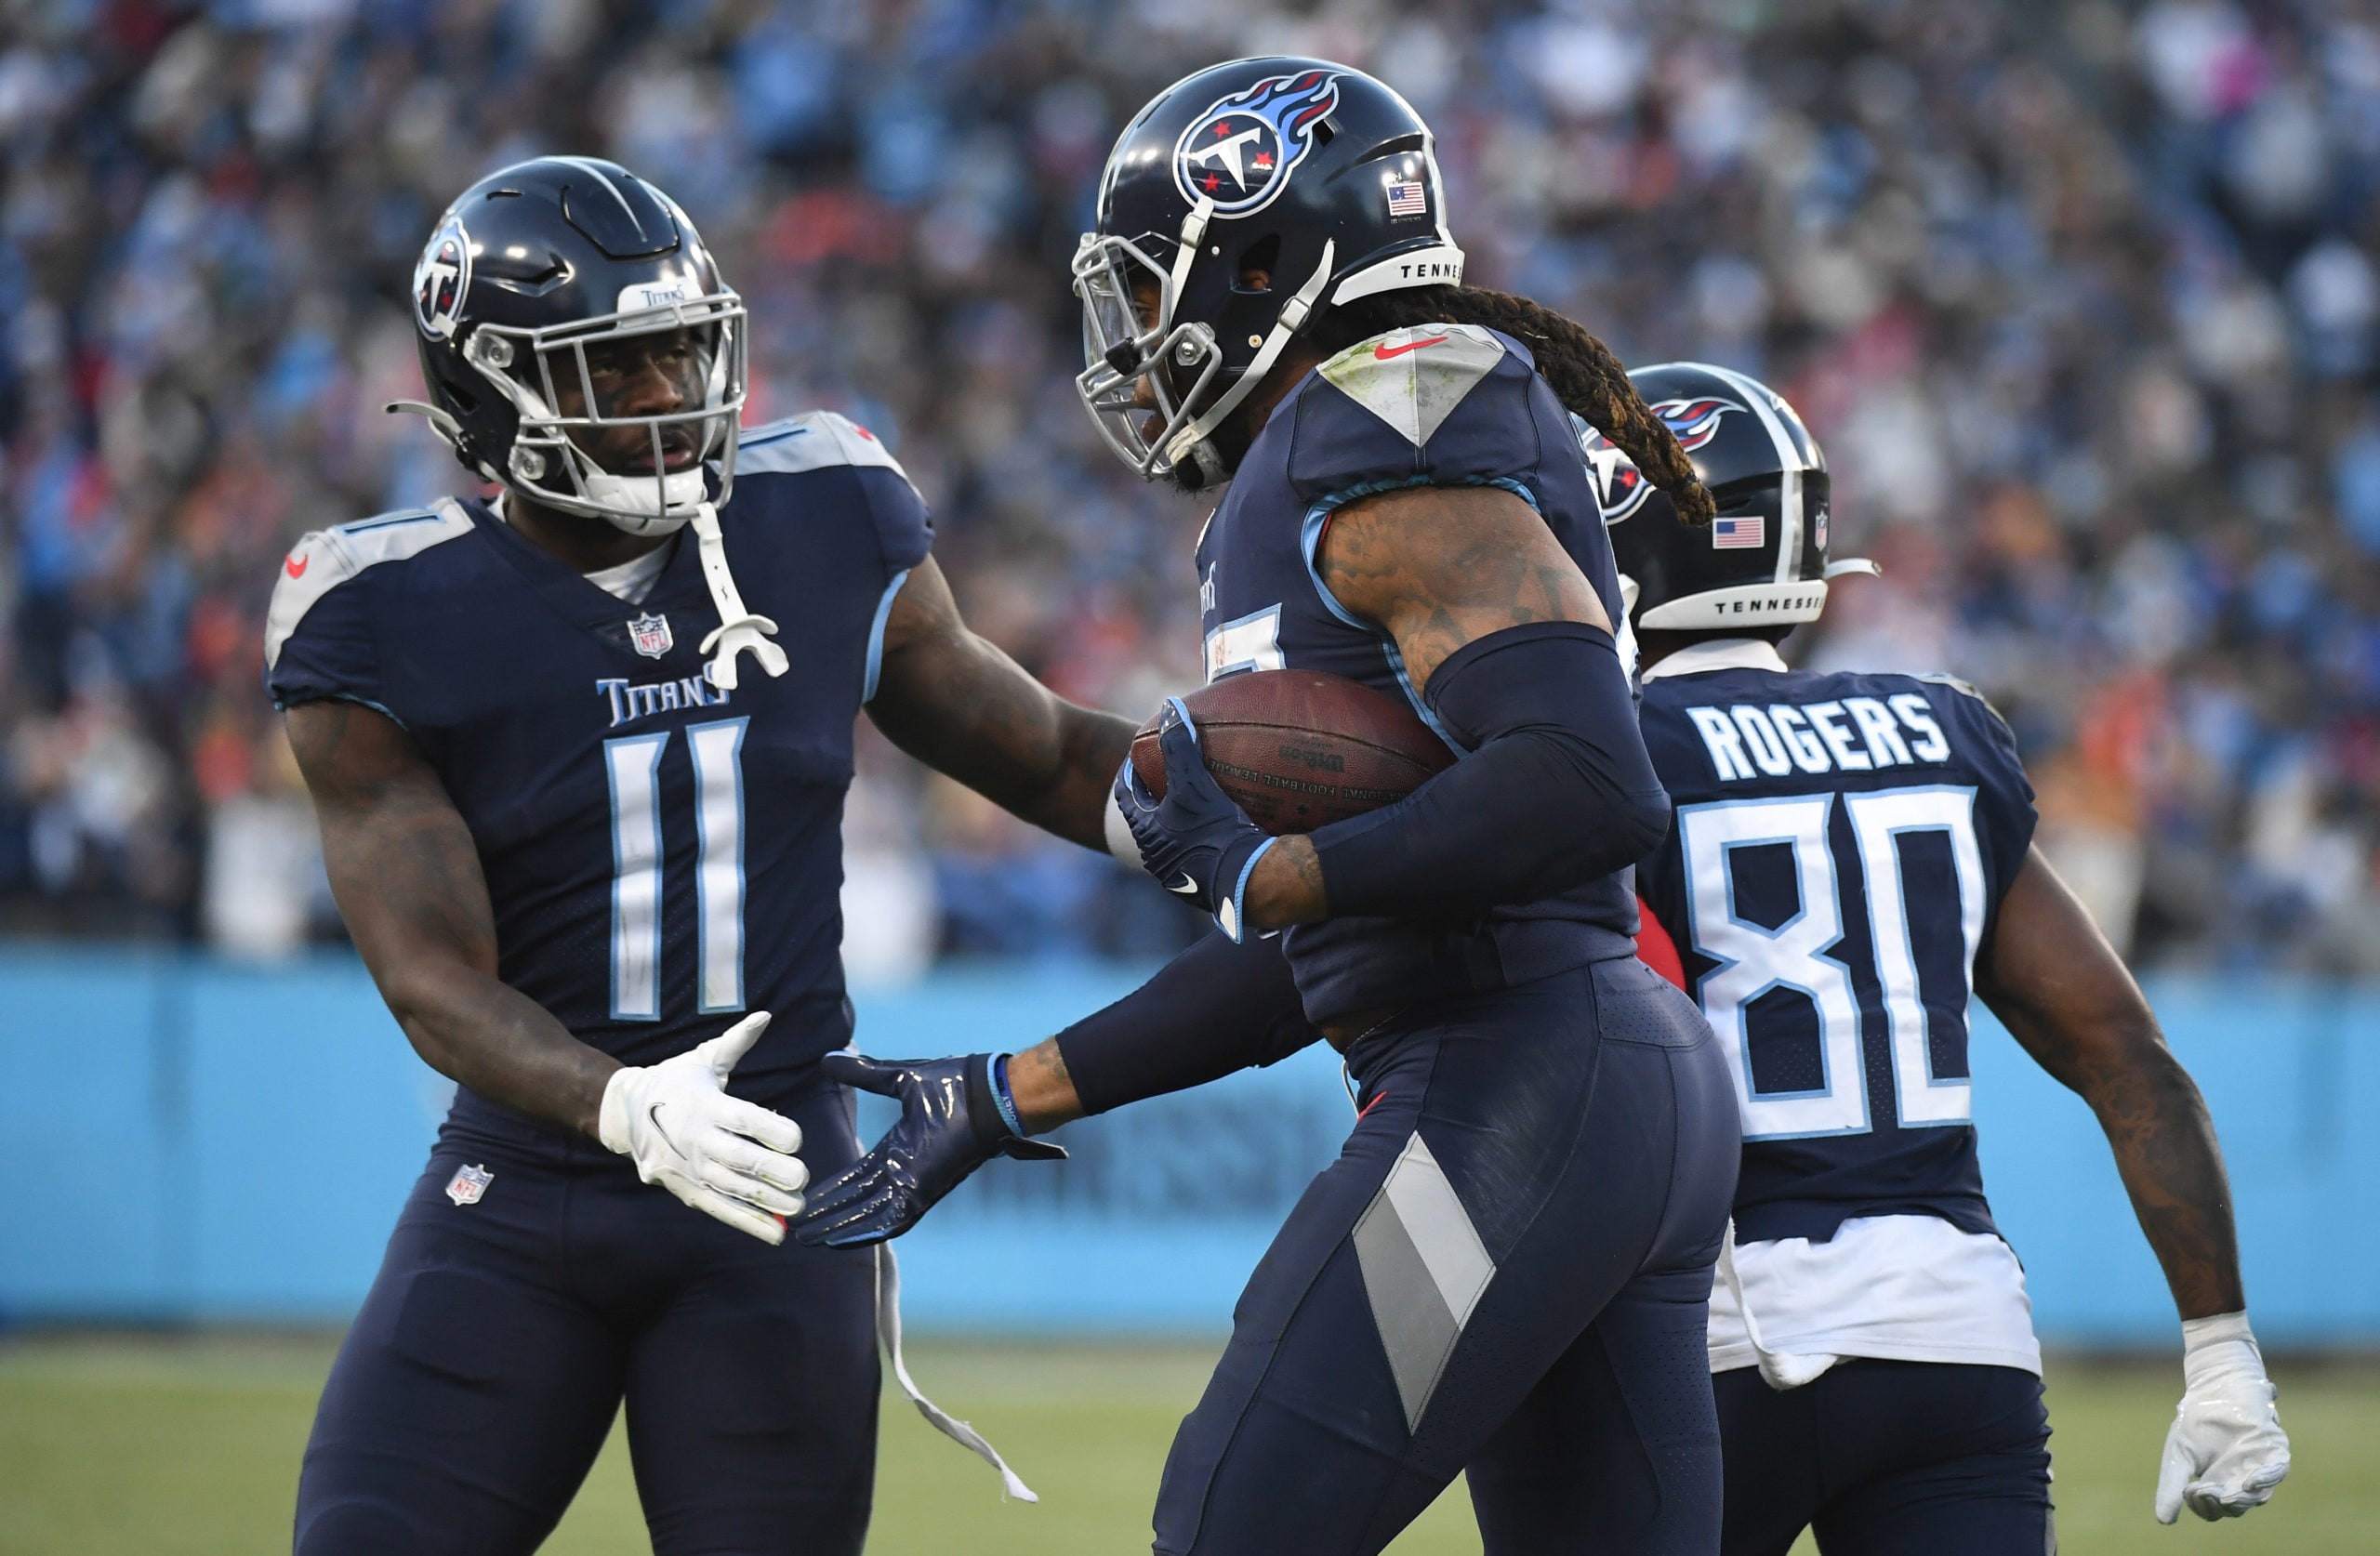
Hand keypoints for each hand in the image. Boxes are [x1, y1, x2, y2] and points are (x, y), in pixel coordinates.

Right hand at [598, 1011, 808, 1244]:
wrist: (623, 1114)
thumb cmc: (675, 1082)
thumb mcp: (704, 1059)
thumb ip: (737, 1041)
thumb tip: (765, 1016)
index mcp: (704, 1104)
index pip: (742, 1120)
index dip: (771, 1130)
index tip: (797, 1138)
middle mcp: (697, 1138)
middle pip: (739, 1159)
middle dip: (773, 1170)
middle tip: (803, 1176)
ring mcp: (690, 1168)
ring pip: (732, 1189)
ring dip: (767, 1201)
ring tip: (798, 1206)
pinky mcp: (686, 1190)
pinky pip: (720, 1210)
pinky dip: (748, 1223)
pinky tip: (776, 1234)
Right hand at [794, 1052, 1064, 1248]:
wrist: (989, 1093)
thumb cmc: (955, 1084)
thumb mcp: (899, 1078)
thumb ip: (865, 1073)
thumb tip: (829, 1058)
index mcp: (900, 1147)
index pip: (858, 1175)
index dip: (832, 1189)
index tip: (807, 1198)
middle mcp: (904, 1170)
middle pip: (858, 1200)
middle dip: (828, 1215)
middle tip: (797, 1230)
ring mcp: (914, 1182)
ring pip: (868, 1214)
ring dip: (839, 1226)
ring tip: (809, 1239)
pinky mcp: (924, 1189)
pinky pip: (892, 1219)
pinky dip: (867, 1231)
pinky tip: (840, 1241)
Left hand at [1114, 697, 1274, 940]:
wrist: (1248, 881)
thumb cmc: (1213, 832)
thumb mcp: (1193, 784)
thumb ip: (1179, 746)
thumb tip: (1169, 707)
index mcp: (1146, 835)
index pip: (1126, 797)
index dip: (1129, 774)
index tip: (1137, 757)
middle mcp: (1157, 859)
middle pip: (1148, 820)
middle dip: (1156, 797)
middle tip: (1168, 776)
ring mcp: (1180, 876)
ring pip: (1173, 840)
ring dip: (1179, 820)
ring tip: (1196, 800)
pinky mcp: (1205, 886)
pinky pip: (1198, 855)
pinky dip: (1203, 838)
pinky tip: (1223, 828)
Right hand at [2156, 1314, 2289, 1522]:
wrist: (2215, 1386)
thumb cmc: (2197, 1420)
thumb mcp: (2178, 1455)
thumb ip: (2172, 1486)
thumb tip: (2163, 1521)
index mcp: (2218, 1484)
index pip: (2214, 1509)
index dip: (2203, 1506)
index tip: (2190, 1491)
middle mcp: (2241, 1480)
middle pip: (2237, 1507)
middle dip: (2221, 1505)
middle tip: (2208, 1491)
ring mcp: (2260, 1466)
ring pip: (2259, 1495)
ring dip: (2244, 1499)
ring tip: (2229, 1495)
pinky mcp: (2275, 1450)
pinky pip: (2277, 1471)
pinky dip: (2266, 1479)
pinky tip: (2250, 1483)